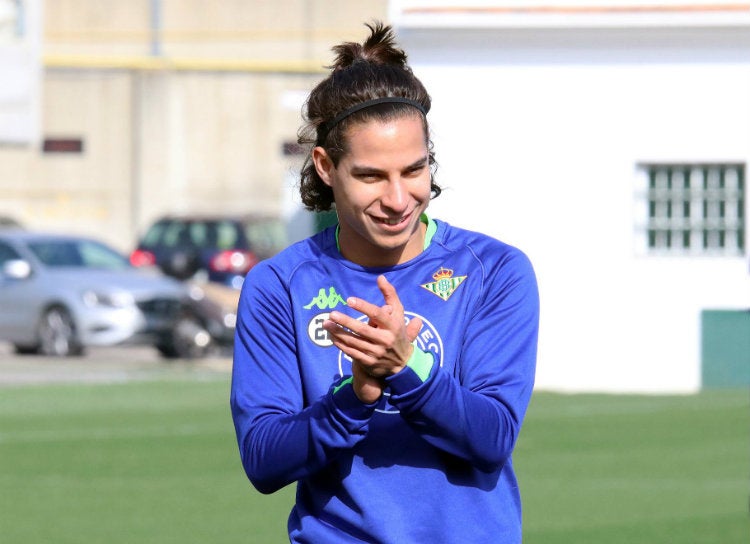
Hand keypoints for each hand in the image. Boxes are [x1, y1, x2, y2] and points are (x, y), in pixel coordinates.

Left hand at [324, 275, 421, 402]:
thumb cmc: (397, 332)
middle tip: (332, 313)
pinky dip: (340, 344)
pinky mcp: (369, 362)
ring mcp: (376, 353)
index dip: (363, 307)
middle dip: (345, 321)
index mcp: (393, 326)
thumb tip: (380, 277)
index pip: (377, 315)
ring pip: (354, 342)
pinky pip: (351, 352)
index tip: (349, 300)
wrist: (403, 363)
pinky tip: (331, 336)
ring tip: (326, 323)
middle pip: (362, 330)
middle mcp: (385, 340)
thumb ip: (390, 295)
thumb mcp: (399, 313)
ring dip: (338, 332)